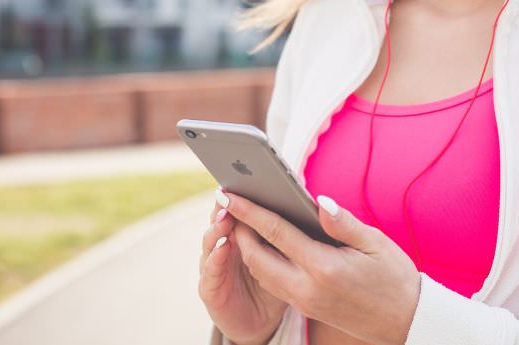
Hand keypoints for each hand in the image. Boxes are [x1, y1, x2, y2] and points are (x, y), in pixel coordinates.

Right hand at [198, 188, 287, 344]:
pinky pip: (209, 272)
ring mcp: (215, 268)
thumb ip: (290, 231)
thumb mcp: (288, 256)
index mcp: (244, 235)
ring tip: (226, 213)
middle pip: (221, 220)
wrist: (261, 322)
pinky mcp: (210, 289)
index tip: (249, 176)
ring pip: (211, 241)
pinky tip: (223, 246)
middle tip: (232, 189)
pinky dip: (214, 257)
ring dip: (217, 226)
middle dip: (225, 205)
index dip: (244, 195)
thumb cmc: (278, 284)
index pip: (242, 210)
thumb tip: (309, 204)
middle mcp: (225, 247)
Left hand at [217, 191, 420, 344]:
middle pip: (256, 258)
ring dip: (247, 249)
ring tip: (243, 222)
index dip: (250, 211)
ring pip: (261, 274)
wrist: (405, 322)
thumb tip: (318, 201)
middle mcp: (308, 288)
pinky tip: (264, 246)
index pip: (276, 233)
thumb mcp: (376, 243)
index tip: (230, 195)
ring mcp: (304, 302)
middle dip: (239, 230)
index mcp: (325, 268)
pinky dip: (262, 264)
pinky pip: (273, 284)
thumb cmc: (395, 279)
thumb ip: (343, 222)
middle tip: (231, 205)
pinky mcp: (306, 309)